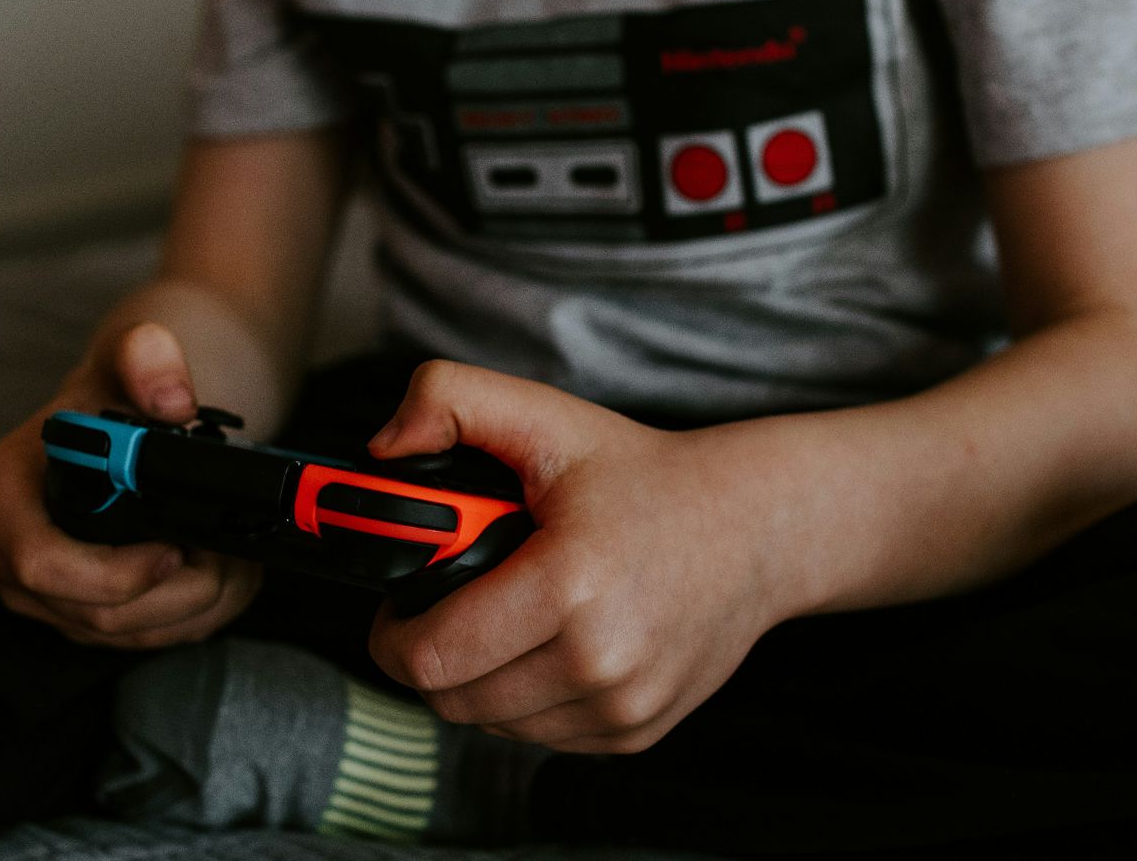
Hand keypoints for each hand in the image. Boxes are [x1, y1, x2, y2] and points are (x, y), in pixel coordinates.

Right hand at [0, 321, 262, 647]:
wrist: (128, 418)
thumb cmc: (119, 392)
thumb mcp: (134, 356)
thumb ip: (149, 358)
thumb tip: (172, 400)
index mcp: (6, 489)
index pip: (41, 563)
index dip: (113, 572)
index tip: (175, 547)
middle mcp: (9, 550)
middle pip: (95, 613)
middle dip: (176, 590)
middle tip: (225, 549)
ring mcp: (44, 593)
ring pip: (130, 633)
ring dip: (196, 600)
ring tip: (228, 551)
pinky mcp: (81, 617)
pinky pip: (146, 639)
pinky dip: (196, 612)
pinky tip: (217, 568)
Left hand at [366, 362, 809, 753]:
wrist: (755, 530)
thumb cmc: (642, 476)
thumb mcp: (546, 416)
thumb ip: (449, 400)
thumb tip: (382, 449)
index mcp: (569, 584)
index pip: (431, 656)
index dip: (391, 633)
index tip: (398, 603)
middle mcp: (602, 660)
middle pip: (452, 699)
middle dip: (428, 656)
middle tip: (444, 606)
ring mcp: (622, 706)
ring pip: (491, 724)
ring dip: (476, 680)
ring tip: (500, 618)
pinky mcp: (634, 733)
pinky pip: (539, 736)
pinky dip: (524, 699)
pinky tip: (545, 644)